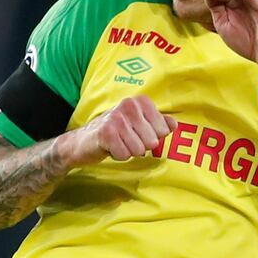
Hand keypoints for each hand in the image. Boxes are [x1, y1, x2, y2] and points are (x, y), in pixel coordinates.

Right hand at [62, 95, 176, 166]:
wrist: (83, 141)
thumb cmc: (115, 132)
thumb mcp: (139, 125)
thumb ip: (159, 123)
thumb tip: (174, 124)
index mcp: (140, 101)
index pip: (163, 130)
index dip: (151, 137)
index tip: (137, 133)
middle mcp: (129, 105)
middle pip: (152, 141)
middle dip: (140, 146)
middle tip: (125, 139)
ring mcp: (116, 117)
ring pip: (139, 149)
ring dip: (128, 151)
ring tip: (117, 143)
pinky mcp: (106, 132)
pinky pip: (125, 154)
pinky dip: (118, 155)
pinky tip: (110, 147)